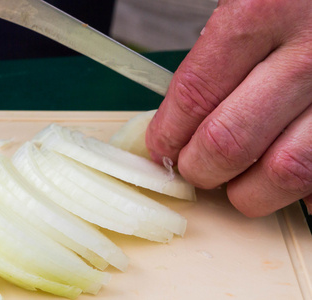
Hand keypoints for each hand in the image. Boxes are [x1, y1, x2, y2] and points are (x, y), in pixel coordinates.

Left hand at [146, 0, 311, 216]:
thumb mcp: (246, 2)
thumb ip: (214, 55)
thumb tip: (177, 120)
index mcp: (261, 12)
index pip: (194, 94)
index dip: (168, 133)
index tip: (161, 147)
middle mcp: (306, 54)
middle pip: (230, 142)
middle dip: (199, 169)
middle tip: (193, 167)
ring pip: (284, 171)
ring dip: (247, 191)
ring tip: (234, 179)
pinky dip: (298, 187)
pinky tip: (279, 170)